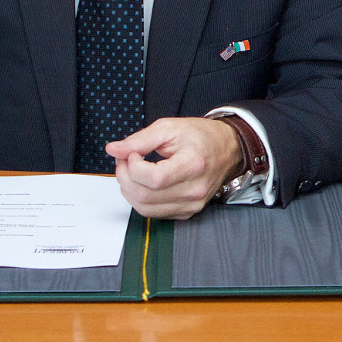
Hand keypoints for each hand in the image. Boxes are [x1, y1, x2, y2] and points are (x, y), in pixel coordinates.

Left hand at [106, 117, 245, 218]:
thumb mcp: (169, 128)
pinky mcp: (187, 212)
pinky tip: (144, 183)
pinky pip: (154, 213)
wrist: (227, 149)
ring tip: (132, 172)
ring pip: (145, 209)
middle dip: (125, 177)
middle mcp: (195, 190)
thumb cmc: (201, 136)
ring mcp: (192, 205)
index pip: (154, 179)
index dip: (134, 167)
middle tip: (125, 160)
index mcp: (193, 165)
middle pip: (145, 196)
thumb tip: (113, 150)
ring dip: (130, 190)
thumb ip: (139, 140)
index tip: (132, 154)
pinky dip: (142, 199)